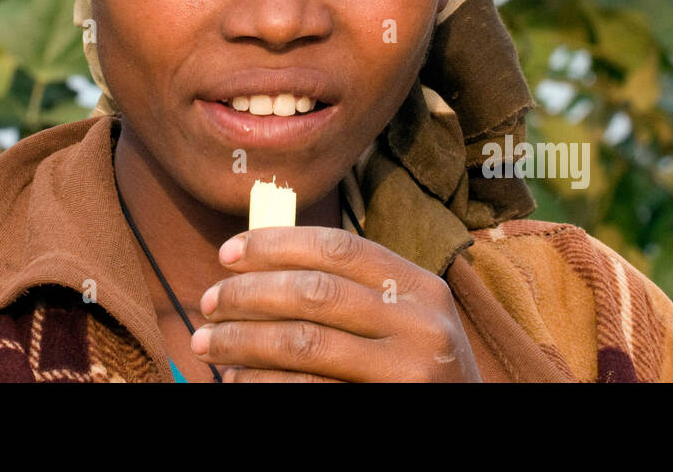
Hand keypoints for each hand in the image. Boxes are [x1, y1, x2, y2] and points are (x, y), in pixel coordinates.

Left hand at [191, 225, 480, 381]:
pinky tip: (237, 379)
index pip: (336, 247)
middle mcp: (420, 324)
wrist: (464, 426)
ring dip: (243, 340)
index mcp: (419, 285)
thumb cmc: (414, 365)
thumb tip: (255, 261)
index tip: (227, 253)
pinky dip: (263, 382)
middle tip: (207, 302)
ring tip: (208, 342)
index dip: (275, 245)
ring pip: (304, 343)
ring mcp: (407, 372)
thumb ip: (347, 287)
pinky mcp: (385, 406)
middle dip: (248, 294)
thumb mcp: (401, 317)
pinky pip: (309, 391)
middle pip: (313, 293)